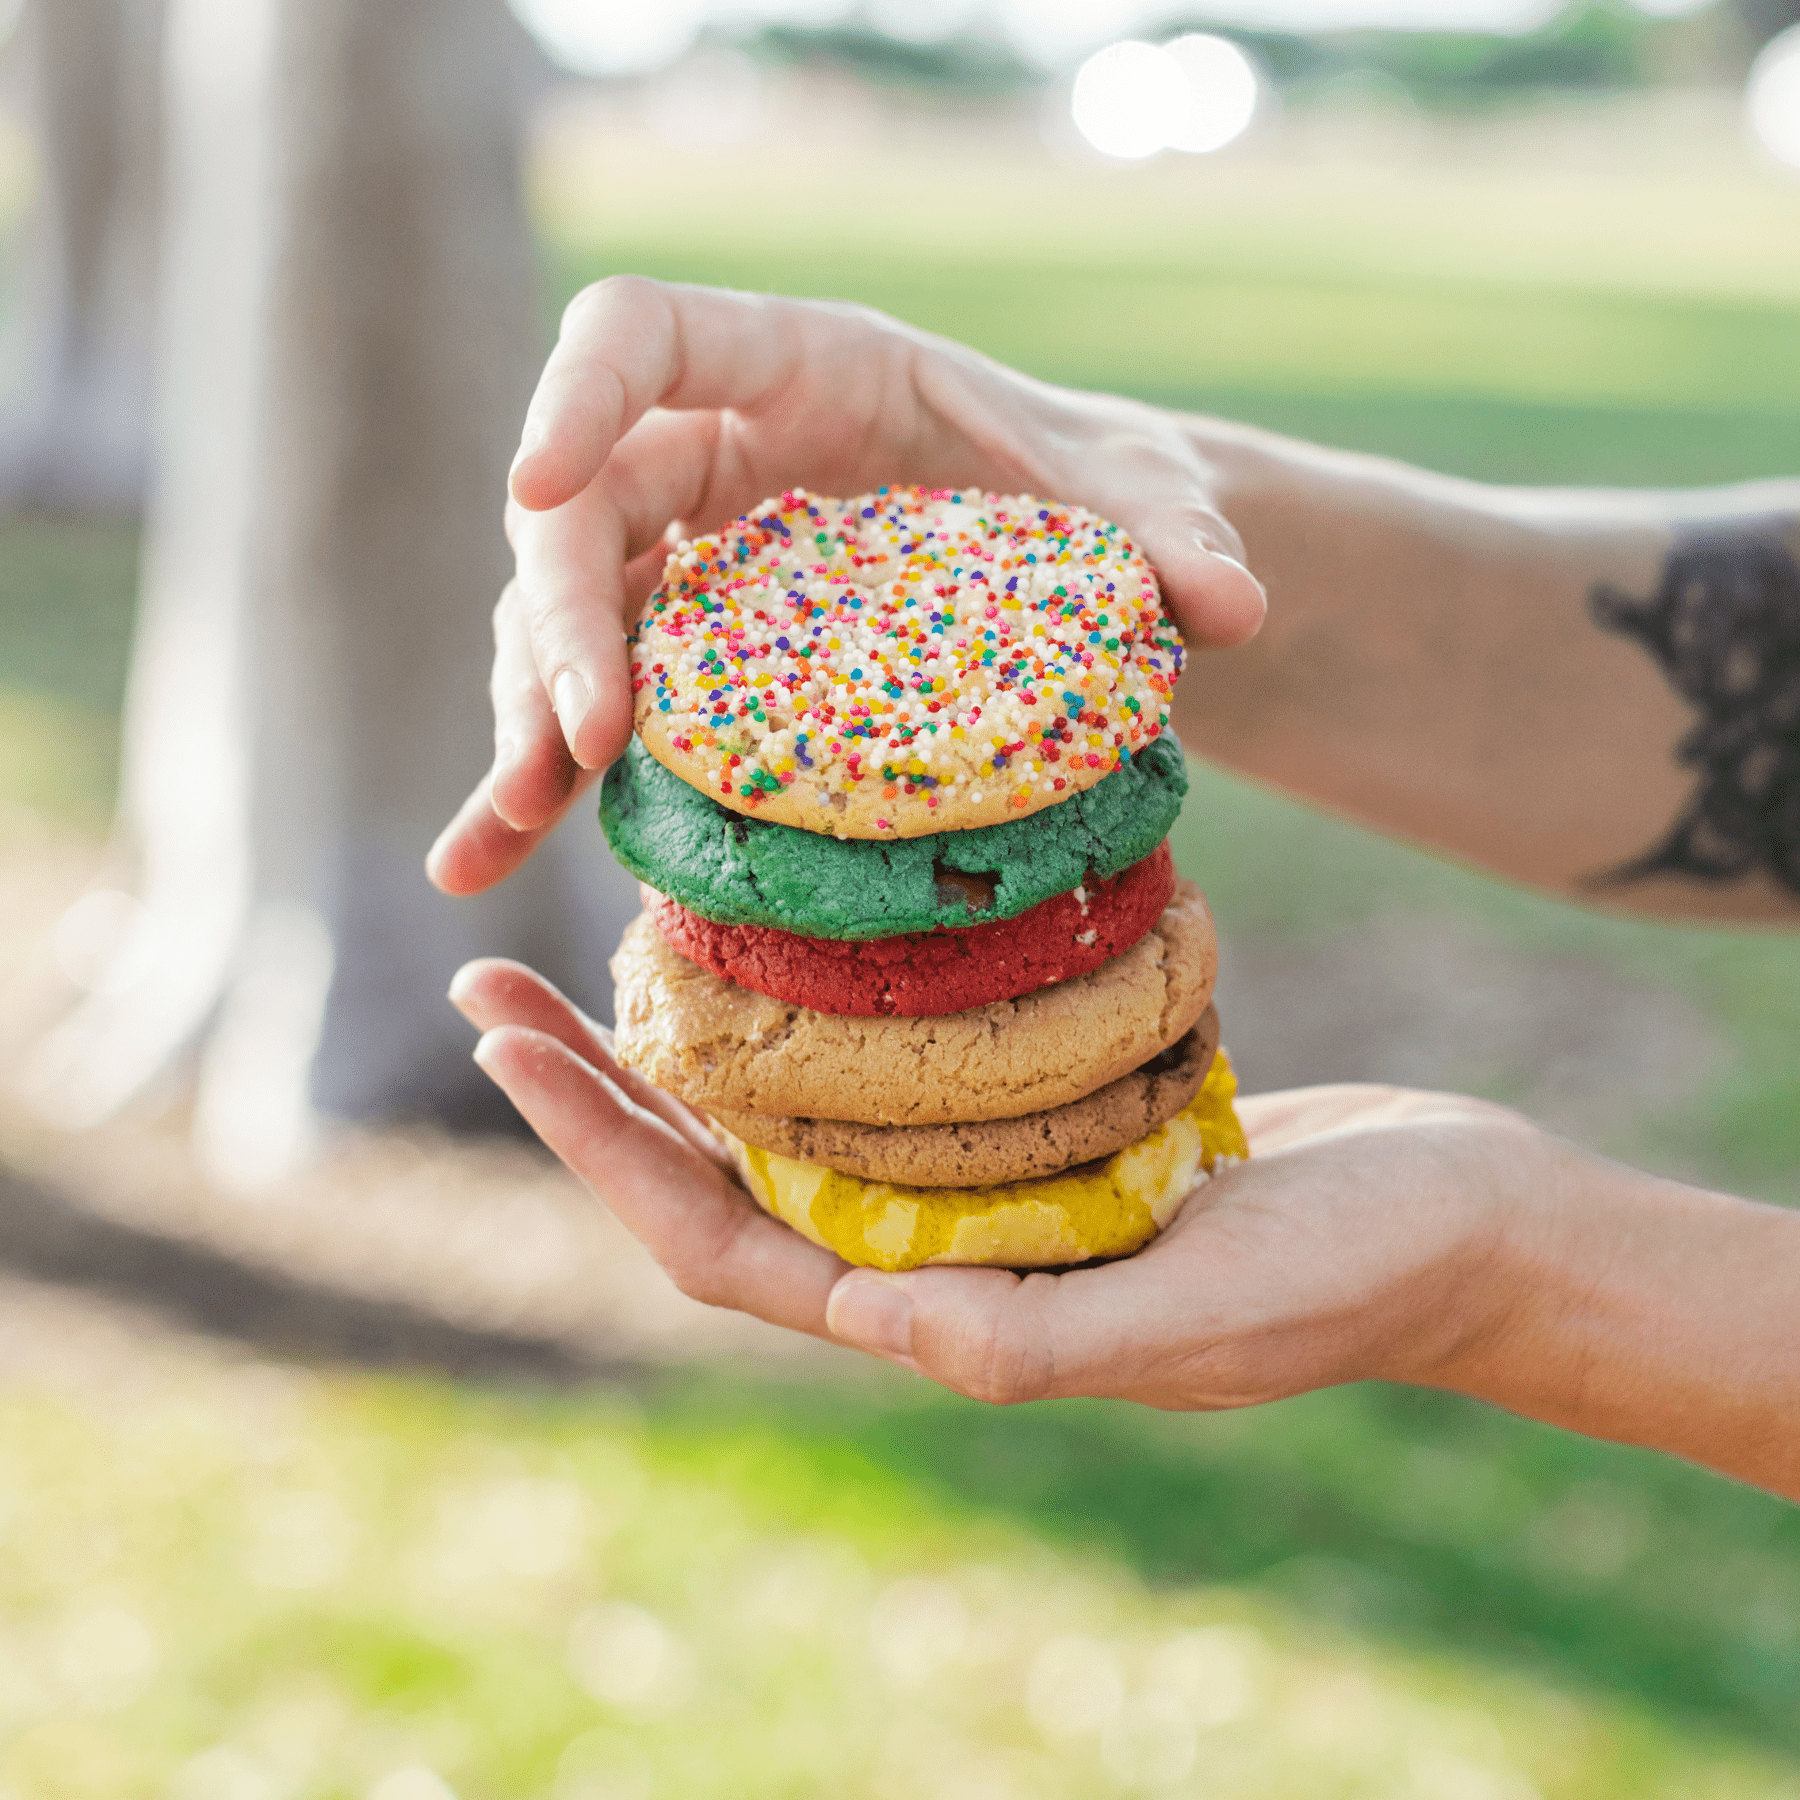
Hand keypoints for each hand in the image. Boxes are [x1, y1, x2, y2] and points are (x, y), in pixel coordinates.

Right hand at [427, 277, 1266, 898]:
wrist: (1069, 565)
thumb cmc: (1086, 494)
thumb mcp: (1131, 500)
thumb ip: (1170, 534)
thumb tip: (1232, 606)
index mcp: (798, 368)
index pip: (641, 335)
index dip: (574, 392)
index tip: (535, 480)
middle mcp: (714, 454)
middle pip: (578, 510)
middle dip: (562, 623)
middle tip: (586, 744)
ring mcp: (689, 559)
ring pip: (560, 622)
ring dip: (524, 722)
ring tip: (500, 834)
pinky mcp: (689, 658)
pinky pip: (594, 709)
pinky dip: (541, 779)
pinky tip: (483, 859)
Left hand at [447, 957, 1554, 1408]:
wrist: (1465, 1223)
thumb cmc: (1354, 1279)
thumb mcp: (1206, 1319)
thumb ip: (1041, 1341)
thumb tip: (869, 1328)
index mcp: (943, 1314)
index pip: (720, 1243)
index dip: (602, 1153)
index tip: (507, 1048)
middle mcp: (938, 1256)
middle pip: (720, 1173)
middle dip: (597, 1087)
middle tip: (490, 982)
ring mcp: (985, 1187)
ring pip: (793, 1112)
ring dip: (688, 1037)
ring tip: (600, 941)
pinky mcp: (1041, 1120)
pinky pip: (892, 1064)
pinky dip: (818, 1006)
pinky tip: (788, 936)